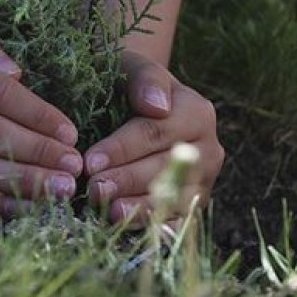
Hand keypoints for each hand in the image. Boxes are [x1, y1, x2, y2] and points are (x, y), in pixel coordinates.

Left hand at [83, 50, 223, 225]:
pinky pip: (177, 221)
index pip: (155, 133)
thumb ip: (145, 78)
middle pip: (165, 168)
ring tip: (106, 211)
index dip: (122, 149)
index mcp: (197, 112)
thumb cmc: (129, 84)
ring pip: (174, 199)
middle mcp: (208, 148)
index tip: (89, 161)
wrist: (139, 106)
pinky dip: (153, 226)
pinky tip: (126, 229)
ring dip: (138, 208)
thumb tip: (156, 107)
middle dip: (126, 180)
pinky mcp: (194, 206)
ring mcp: (204, 180)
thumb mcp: (132, 67)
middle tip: (93, 189)